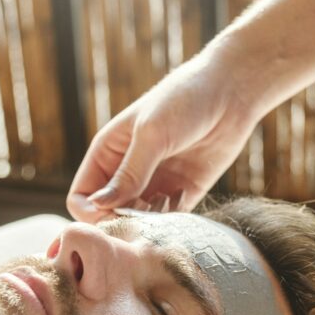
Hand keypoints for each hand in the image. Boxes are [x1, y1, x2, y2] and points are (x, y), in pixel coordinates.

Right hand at [66, 51, 260, 222]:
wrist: (232, 92)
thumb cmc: (185, 101)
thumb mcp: (153, 134)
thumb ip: (129, 174)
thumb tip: (100, 205)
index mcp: (108, 153)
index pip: (82, 198)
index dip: (92, 213)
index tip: (115, 213)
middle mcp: (127, 172)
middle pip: (109, 216)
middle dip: (124, 220)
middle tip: (146, 211)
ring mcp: (154, 183)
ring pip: (139, 222)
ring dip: (150, 221)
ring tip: (168, 199)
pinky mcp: (182, 192)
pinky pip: (167, 220)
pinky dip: (172, 217)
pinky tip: (184, 192)